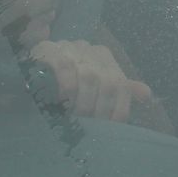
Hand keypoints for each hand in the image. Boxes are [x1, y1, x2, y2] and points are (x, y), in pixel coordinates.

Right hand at [29, 39, 153, 122]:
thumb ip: (120, 89)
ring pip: (89, 76)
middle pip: (107, 82)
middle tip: (89, 126)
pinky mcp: (49, 49)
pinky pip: (64, 66)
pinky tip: (62, 101)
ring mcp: (70, 47)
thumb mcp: (95, 85)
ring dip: (84, 102)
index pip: (121, 85)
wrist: (30, 66)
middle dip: (100, 109)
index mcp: (104, 57)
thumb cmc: (66, 80)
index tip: (109, 129)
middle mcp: (90, 49)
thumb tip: (147, 94)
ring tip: (75, 118)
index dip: (118, 110)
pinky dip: (67, 87)